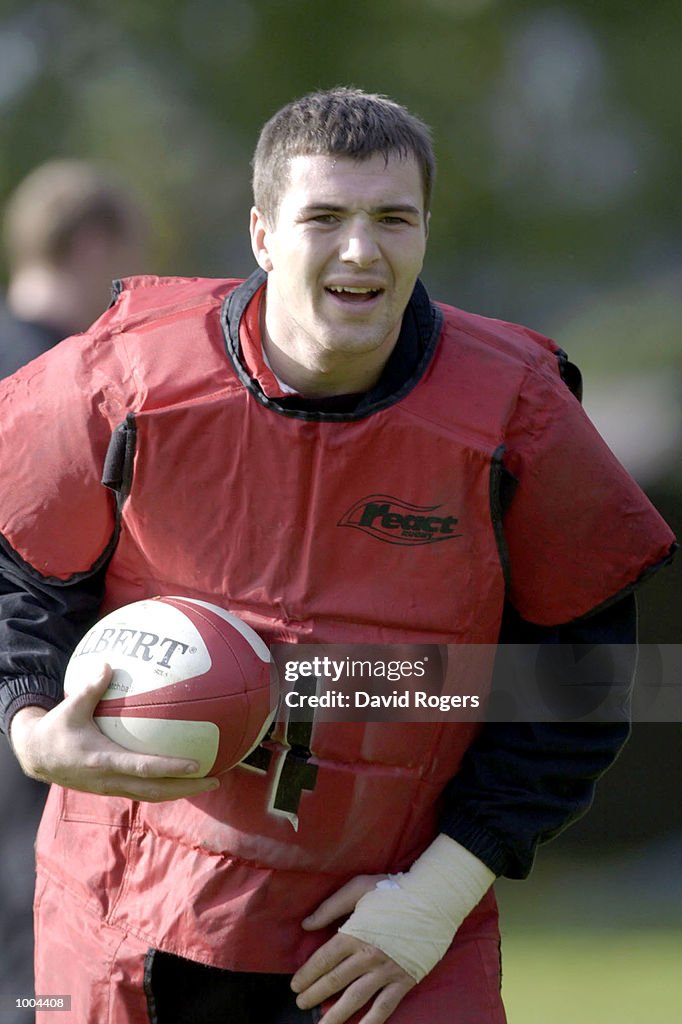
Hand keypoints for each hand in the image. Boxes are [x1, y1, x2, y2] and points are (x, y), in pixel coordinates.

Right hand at [9, 662, 219, 800]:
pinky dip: (164, 785)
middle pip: (156, 791)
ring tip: (207, 779)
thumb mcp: (70, 708)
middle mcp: (111, 780)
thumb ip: (90, 688)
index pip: (144, 769)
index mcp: (104, 762)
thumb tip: (109, 663)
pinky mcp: (112, 788)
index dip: (171, 768)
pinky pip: (143, 790)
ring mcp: (112, 788)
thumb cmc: (55, 731)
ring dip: (179, 790)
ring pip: (152, 795)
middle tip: (216, 778)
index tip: (197, 764)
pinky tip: (181, 774)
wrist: (36, 758)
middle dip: (187, 787)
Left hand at [291, 876, 416, 1023]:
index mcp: (354, 933)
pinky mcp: (403, 980)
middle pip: (335, 981)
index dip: (307, 975)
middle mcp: (367, 956)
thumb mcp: (358, 888)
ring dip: (335, 1015)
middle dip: (315, 994)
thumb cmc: (393, 890)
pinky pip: (384, 1007)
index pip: (323, 960)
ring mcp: (386, 970)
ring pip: (355, 998)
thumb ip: (330, 907)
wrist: (433, 899)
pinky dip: (370, 1022)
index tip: (295, 985)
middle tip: (301, 1004)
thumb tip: (306, 925)